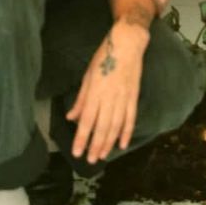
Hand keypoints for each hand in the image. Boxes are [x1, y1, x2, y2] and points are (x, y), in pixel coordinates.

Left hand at [66, 25, 145, 162]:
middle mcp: (109, 97)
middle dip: (95, 145)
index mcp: (95, 91)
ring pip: (116, 125)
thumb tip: (72, 117)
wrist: (127, 44)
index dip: (82, 138)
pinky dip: (127, 132)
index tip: (77, 152)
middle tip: (90, 161)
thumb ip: (81, 98)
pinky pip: (131, 117)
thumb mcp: (87, 75)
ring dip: (109, 142)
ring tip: (103, 155)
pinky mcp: (134, 96)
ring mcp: (123, 97)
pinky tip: (123, 144)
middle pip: (102, 126)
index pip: (87, 120)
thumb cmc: (104, 56)